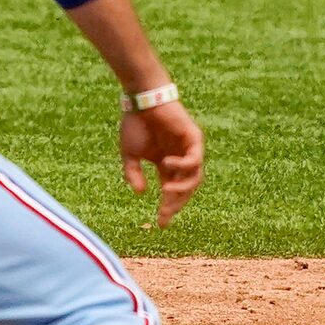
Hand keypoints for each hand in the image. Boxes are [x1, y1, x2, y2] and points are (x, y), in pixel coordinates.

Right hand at [120, 99, 203, 226]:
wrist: (141, 99)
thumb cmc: (135, 123)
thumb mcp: (129, 154)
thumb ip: (133, 173)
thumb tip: (141, 193)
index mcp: (167, 165)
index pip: (171, 192)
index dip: (167, 208)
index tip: (161, 225)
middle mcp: (181, 159)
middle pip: (185, 189)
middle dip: (176, 203)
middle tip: (165, 214)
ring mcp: (189, 149)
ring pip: (194, 177)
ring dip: (183, 189)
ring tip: (167, 192)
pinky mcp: (194, 138)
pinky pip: (195, 159)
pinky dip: (183, 166)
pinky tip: (167, 164)